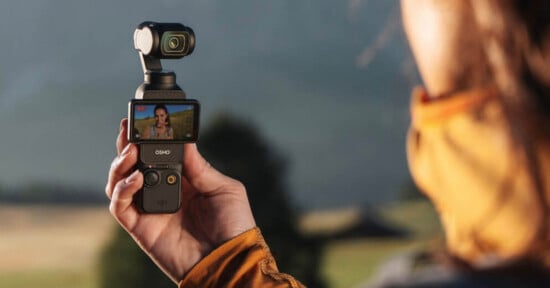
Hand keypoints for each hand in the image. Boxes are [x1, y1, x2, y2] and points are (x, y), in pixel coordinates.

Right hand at [105, 119, 255, 282]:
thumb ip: (201, 167)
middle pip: (134, 164)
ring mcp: (150, 210)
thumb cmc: (235, 225)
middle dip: (127, 144)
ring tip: (130, 150)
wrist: (229, 260)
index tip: (145, 120)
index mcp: (184, 181)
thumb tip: (184, 142)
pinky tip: (135, 178)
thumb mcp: (224, 188)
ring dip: (120, 163)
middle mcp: (163, 193)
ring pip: (120, 182)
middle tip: (127, 127)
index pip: (158, 155)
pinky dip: (122, 189)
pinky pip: (119, 206)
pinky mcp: (140, 227)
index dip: (149, 139)